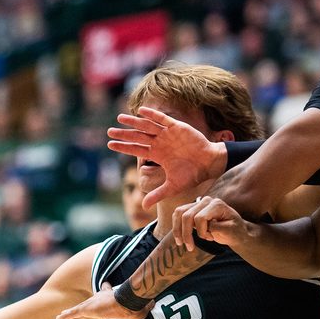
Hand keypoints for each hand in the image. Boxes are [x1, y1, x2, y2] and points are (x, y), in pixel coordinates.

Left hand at [56, 283, 151, 318]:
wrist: (128, 300)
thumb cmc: (134, 304)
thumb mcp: (138, 306)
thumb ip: (142, 306)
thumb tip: (154, 304)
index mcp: (107, 300)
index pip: (100, 301)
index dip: (97, 301)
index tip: (95, 297)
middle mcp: (98, 301)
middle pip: (84, 309)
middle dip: (76, 314)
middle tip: (68, 317)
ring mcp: (92, 305)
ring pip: (76, 313)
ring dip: (68, 318)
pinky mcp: (87, 309)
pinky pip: (73, 314)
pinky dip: (66, 317)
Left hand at [107, 106, 225, 207]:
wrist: (210, 164)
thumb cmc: (192, 175)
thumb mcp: (172, 186)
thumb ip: (157, 194)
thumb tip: (143, 207)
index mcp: (157, 154)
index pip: (136, 149)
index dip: (123, 147)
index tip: (109, 145)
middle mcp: (160, 143)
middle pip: (138, 136)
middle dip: (124, 134)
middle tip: (109, 131)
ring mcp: (168, 134)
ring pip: (147, 126)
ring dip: (134, 122)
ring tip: (119, 118)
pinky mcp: (178, 127)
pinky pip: (163, 119)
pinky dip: (153, 115)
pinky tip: (141, 111)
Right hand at [172, 196, 247, 251]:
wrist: (235, 231)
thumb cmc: (235, 231)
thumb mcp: (230, 231)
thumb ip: (217, 228)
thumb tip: (203, 227)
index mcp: (217, 204)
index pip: (200, 217)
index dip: (202, 232)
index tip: (211, 239)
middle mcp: (206, 201)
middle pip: (187, 216)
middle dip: (186, 233)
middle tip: (190, 248)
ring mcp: (198, 203)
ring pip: (179, 213)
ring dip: (178, 230)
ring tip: (180, 243)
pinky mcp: (192, 209)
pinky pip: (178, 214)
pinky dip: (176, 226)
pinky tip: (179, 237)